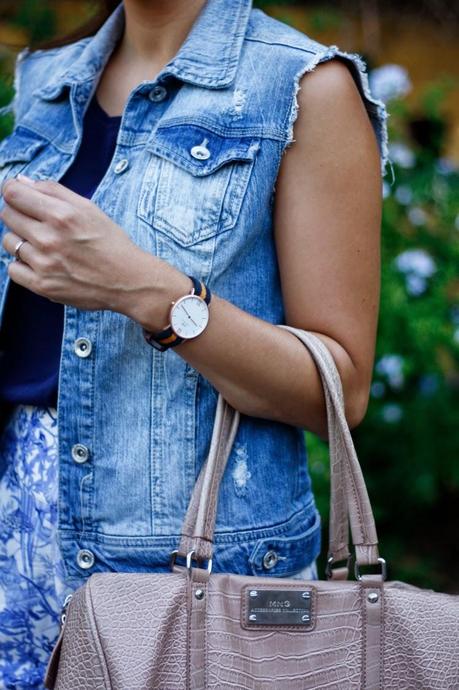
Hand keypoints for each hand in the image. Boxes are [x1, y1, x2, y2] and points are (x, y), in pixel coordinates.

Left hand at [0, 174, 145, 311]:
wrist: (127, 281)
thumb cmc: (111, 244)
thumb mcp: (89, 208)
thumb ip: (54, 191)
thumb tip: (21, 182)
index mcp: (61, 215)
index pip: (12, 194)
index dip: (12, 191)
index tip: (17, 196)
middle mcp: (49, 238)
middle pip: (7, 215)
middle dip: (18, 214)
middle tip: (36, 222)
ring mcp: (44, 263)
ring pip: (9, 242)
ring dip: (21, 240)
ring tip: (42, 245)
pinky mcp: (42, 285)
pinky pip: (12, 269)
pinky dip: (22, 265)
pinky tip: (40, 263)